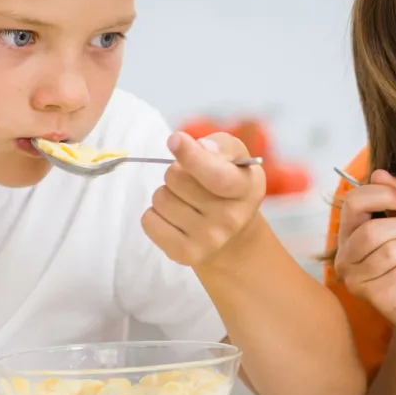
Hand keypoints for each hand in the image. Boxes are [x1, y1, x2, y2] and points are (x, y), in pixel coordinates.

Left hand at [142, 132, 265, 268]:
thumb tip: (199, 148)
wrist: (232, 235)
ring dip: (166, 192)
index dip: (191, 156)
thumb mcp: (235, 157)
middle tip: (192, 181)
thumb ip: (220, 146)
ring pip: (160, 198)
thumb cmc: (229, 183)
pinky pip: (149, 221)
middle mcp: (230, 218)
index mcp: (246, 188)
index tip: (174, 140)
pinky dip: (156, 214)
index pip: (216, 175)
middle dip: (177, 171)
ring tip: (185, 200)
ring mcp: (208, 240)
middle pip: (175, 178)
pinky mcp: (185, 254)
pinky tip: (175, 217)